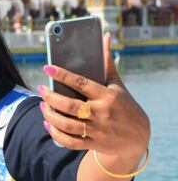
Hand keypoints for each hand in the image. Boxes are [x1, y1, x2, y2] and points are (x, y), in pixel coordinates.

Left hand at [38, 33, 149, 165]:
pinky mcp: (93, 143)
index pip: (81, 83)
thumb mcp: (118, 85)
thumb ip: (107, 63)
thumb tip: (104, 37)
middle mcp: (102, 113)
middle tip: (41, 89)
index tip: (47, 68)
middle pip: (70, 106)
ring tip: (42, 105)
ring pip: (67, 125)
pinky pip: (70, 141)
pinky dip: (55, 133)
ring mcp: (97, 130)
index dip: (62, 74)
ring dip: (50, 115)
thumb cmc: (124, 106)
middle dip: (51, 97)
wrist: (138, 138)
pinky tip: (47, 123)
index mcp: (107, 96)